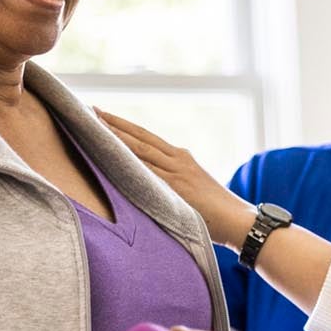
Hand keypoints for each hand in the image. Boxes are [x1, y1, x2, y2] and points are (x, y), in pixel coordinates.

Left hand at [96, 108, 255, 248]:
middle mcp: (178, 159)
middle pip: (140, 138)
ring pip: (141, 151)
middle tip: (91, 110)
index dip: (124, 126)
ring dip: (117, 138)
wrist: (239, 220)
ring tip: (95, 127)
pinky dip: (130, 164)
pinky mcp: (177, 188)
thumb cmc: (215, 211)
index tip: (104, 115)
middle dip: (115, 124)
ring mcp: (177, 173)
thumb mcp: (191, 190)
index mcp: (181, 157)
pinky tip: (112, 157)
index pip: (146, 137)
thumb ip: (171, 184)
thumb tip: (148, 187)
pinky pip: (148, 174)